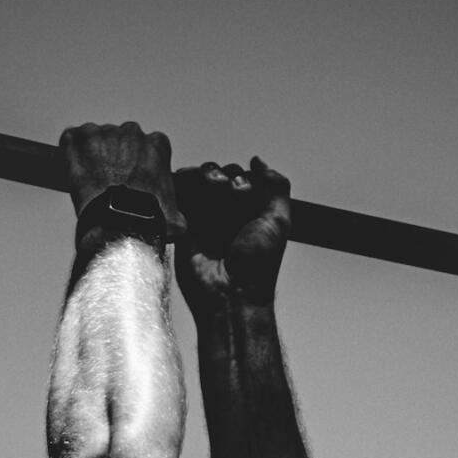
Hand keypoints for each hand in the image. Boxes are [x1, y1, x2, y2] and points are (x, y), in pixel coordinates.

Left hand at [59, 120, 183, 232]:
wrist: (120, 222)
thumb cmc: (146, 218)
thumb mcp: (174, 217)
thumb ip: (175, 211)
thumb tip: (178, 222)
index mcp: (156, 144)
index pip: (149, 146)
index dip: (140, 163)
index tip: (134, 178)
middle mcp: (131, 133)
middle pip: (122, 140)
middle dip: (117, 157)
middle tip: (111, 181)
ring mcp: (104, 133)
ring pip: (96, 138)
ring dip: (94, 154)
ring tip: (92, 179)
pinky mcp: (79, 140)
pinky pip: (71, 139)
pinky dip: (70, 150)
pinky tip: (74, 168)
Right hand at [174, 157, 290, 314]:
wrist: (230, 296)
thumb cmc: (257, 265)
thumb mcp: (278, 221)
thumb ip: (276, 185)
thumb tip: (257, 160)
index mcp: (250, 212)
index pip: (242, 176)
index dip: (242, 178)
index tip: (245, 196)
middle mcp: (227, 214)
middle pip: (218, 174)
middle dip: (222, 177)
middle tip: (227, 196)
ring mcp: (204, 219)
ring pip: (198, 180)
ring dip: (204, 176)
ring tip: (209, 190)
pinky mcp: (184, 227)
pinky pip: (178, 195)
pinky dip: (181, 183)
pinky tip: (186, 186)